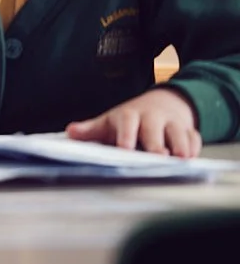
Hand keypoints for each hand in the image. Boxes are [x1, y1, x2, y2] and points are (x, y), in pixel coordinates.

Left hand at [66, 88, 200, 156]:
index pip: (126, 122)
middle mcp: (151, 118)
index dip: (126, 135)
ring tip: (180, 159)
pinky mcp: (188, 130)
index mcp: (129, 115)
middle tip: (158, 157)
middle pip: (154, 130)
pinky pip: (194, 138)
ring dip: (179, 146)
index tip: (125, 149)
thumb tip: (70, 133)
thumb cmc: (130, 120)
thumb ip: (91, 130)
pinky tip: (192, 158)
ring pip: (177, 133)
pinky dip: (194, 147)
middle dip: (156, 144)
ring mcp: (171, 123)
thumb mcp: (109, 122)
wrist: (161, 104)